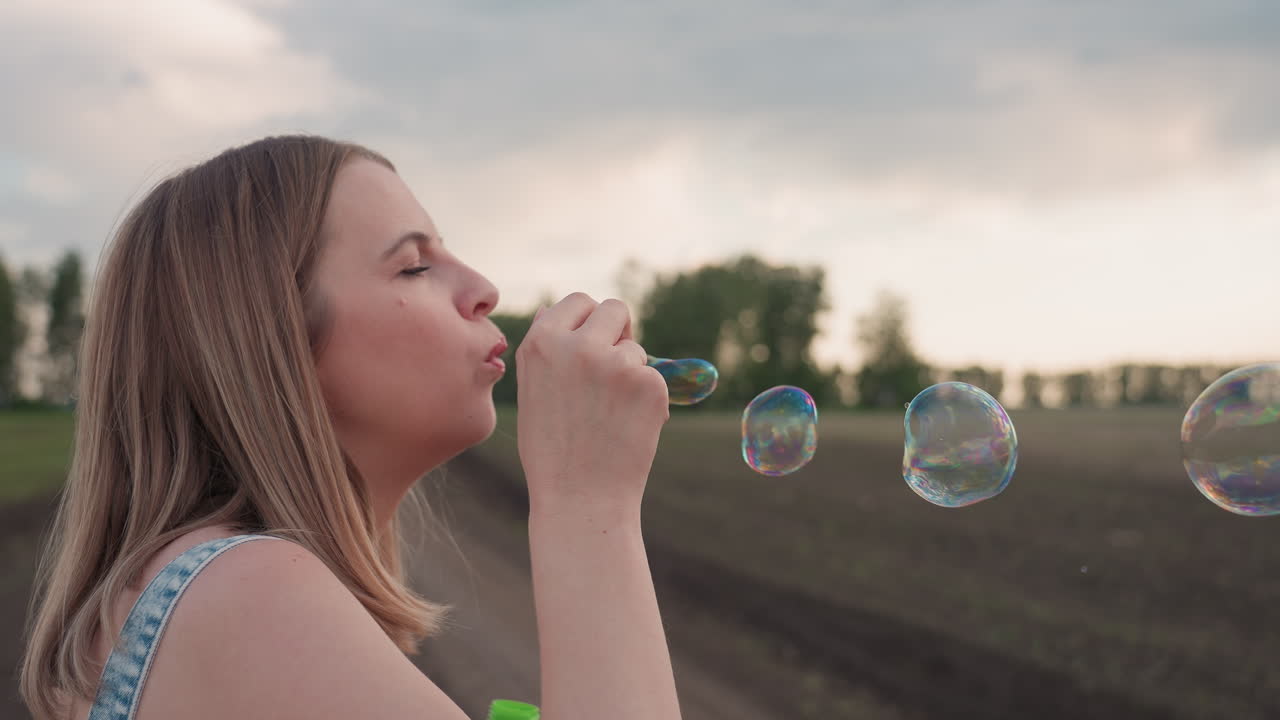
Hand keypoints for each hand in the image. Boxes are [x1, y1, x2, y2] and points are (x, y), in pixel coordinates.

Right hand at [515, 293, 669, 515]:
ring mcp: (616, 363)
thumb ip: (546, 350)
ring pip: (636, 349)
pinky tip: (626, 430)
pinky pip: (655, 378)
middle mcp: (577, 345)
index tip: (594, 343)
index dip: (589, 322)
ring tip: (608, 417)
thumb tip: (554, 309)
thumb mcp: (533, 391)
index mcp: (541, 342)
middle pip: (614, 309)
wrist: (580, 499)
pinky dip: (647, 401)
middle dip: (619, 333)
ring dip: (631, 374)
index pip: (578, 301)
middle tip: (612, 372)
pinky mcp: (649, 383)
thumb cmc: (553, 451)